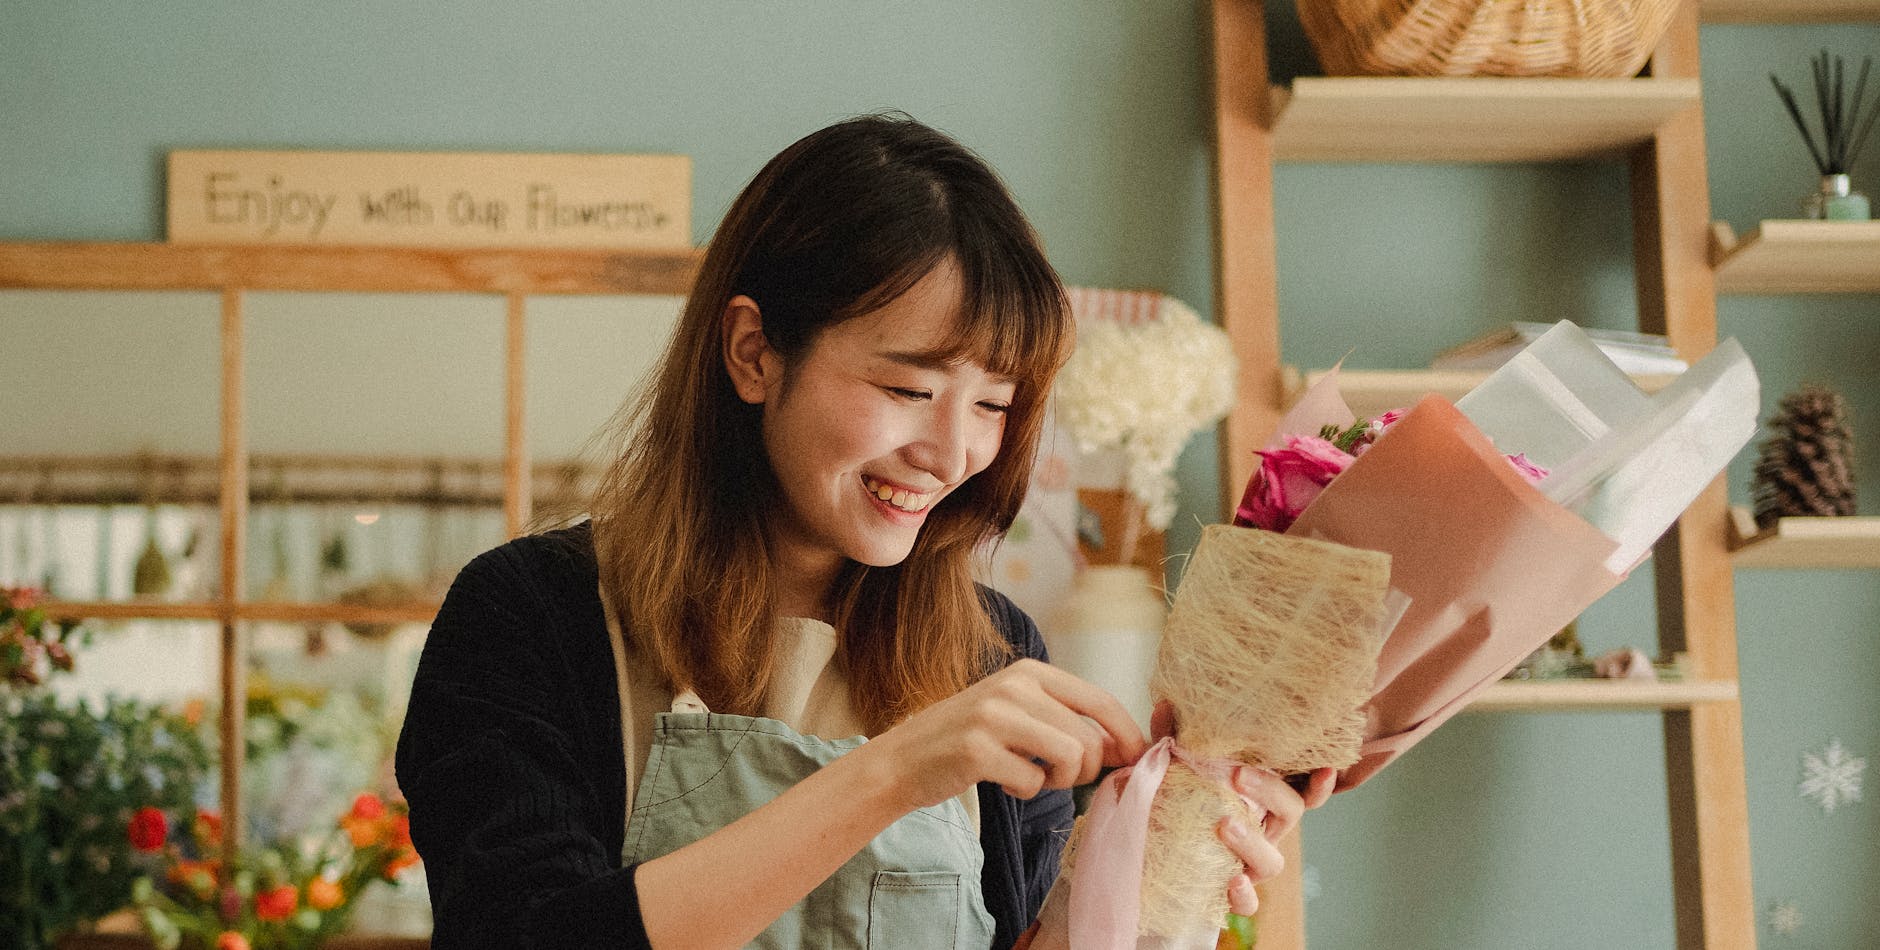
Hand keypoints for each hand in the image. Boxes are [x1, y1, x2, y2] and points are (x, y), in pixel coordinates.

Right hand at [858, 658, 1148, 811]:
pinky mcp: (977, 749)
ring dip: (1060, 781)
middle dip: (1085, 770)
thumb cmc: (970, 740)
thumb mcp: (1017, 712)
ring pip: (1070, 756)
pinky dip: (1024, 791)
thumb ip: (1066, 720)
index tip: (1136, 759)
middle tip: (1058, 777)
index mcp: (1029, 671)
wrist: (903, 759)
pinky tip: (1001, 781)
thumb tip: (1127, 748)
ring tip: (1033, 777)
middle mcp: (1013, 685)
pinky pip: (1032, 782)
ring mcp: (993, 715)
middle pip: (1089, 737)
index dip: (1127, 734)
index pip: (1099, 700)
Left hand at [1148, 701, 1336, 915]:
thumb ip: (1169, 739)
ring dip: (1253, 842)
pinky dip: (1244, 895)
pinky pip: (1248, 903)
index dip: (1319, 781)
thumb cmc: (1171, 799)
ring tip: (1224, 825)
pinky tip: (1232, 880)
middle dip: (1270, 791)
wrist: (1146, 851)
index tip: (1325, 767)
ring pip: (1273, 861)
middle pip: (1290, 812)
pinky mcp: (1229, 892)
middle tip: (1237, 774)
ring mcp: (1249, 863)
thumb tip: (1163, 707)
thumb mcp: (1169, 767)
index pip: (1300, 786)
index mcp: (1258, 797)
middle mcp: (1263, 829)